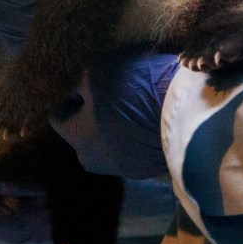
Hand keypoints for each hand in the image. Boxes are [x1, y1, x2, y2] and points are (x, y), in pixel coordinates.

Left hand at [50, 51, 177, 178]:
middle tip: (108, 100)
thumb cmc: (132, 90)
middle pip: (83, 138)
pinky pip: (134, 152)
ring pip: (109, 147)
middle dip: (90, 120)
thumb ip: (82, 86)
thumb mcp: (97, 73)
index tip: (86, 88)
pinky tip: (149, 123)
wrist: (184, 114)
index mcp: (77, 138)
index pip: (58, 119)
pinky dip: (136, 140)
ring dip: (115, 131)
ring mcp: (125, 169)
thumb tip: (81, 95)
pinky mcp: (151, 170)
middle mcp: (96, 161)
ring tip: (133, 111)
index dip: (70, 99)